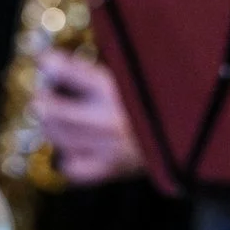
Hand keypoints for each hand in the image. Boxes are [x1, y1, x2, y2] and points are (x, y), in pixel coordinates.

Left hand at [36, 52, 145, 185]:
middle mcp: (109, 118)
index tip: (43, 61)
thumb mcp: (127, 76)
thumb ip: (85, 70)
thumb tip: (46, 60)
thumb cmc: (155, 101)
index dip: (50, 64)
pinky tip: (75, 148)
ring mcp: (108, 147)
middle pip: (53, 111)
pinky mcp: (111, 169)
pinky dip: (68, 158)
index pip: (70, 72)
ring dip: (51, 127)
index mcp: (117, 89)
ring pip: (59, 137)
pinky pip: (72, 168)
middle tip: (44, 97)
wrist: (187, 136)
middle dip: (43, 101)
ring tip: (57, 120)